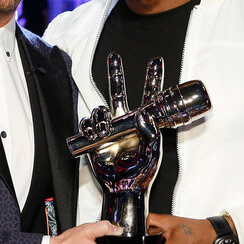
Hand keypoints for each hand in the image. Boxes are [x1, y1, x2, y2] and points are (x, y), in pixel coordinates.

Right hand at [79, 54, 164, 235]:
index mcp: (141, 122)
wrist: (124, 188)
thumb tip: (144, 114)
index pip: (148, 95)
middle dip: (115, 73)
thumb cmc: (142, 172)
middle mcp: (124, 121)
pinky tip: (96, 134)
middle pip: (118, 91)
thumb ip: (152, 133)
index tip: (157, 61)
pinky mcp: (93, 138)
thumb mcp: (153, 151)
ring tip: (105, 129)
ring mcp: (108, 128)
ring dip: (101, 115)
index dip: (152, 78)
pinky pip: (87, 124)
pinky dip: (89, 126)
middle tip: (114, 55)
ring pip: (100, 108)